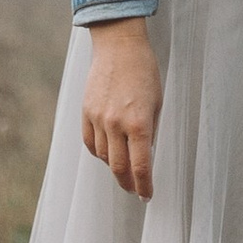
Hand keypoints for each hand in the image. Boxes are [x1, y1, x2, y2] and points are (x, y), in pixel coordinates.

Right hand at [81, 19, 162, 197]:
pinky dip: (98, 152)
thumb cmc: (144, 72)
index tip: (147, 195)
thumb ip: (149, 131)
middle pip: (118, 167)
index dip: (144, 186)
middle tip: (134, 190)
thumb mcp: (156, 103)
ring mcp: (98, 119)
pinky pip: (90, 142)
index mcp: (138, 123)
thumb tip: (145, 155)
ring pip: (103, 156)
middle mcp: (116, 124)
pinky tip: (107, 153)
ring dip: (114, 166)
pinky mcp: (86, 112)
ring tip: (123, 167)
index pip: (140, 166)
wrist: (119, 47)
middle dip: (128, 183)